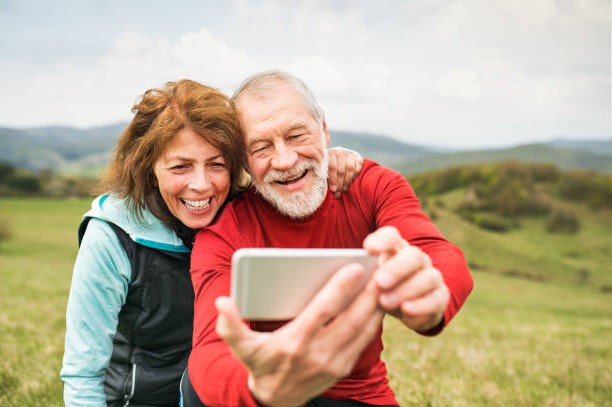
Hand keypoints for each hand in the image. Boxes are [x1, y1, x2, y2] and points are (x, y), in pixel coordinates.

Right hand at [216, 263, 382, 406]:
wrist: (275, 401)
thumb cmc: (260, 364)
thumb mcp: (242, 347)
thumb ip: (231, 325)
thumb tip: (222, 303)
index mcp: (295, 341)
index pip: (324, 310)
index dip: (341, 288)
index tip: (355, 268)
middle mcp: (318, 352)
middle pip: (352, 318)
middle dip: (369, 292)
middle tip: (381, 267)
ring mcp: (334, 362)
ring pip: (364, 329)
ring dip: (376, 304)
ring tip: (384, 279)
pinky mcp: (344, 367)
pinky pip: (365, 340)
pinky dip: (374, 319)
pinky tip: (378, 301)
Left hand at [327, 147, 363, 196]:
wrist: (338, 156)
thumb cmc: (328, 167)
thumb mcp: (324, 169)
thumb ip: (325, 176)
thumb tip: (330, 190)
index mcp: (329, 154)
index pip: (332, 167)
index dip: (333, 180)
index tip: (333, 190)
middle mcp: (339, 152)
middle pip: (341, 170)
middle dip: (340, 183)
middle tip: (339, 192)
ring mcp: (349, 154)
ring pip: (350, 168)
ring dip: (347, 181)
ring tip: (344, 189)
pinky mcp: (357, 156)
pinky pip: (358, 167)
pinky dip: (355, 175)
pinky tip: (351, 181)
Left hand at [364, 226, 449, 332]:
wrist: (407, 309)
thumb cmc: (381, 290)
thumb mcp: (368, 282)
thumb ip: (358, 276)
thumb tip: (336, 276)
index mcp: (396, 250)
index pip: (392, 236)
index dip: (382, 240)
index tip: (367, 248)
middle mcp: (417, 259)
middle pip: (412, 255)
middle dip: (396, 268)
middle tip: (378, 281)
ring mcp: (431, 276)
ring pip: (427, 277)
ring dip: (406, 289)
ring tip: (385, 301)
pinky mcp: (441, 296)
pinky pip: (436, 298)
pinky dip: (421, 305)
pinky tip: (406, 310)